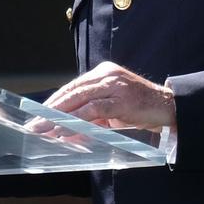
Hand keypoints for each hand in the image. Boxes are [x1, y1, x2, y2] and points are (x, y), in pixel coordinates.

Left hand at [40, 62, 175, 131]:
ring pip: (79, 100)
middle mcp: (107, 75)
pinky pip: (93, 111)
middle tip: (34, 123)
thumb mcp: (113, 108)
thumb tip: (68, 129)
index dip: (54, 101)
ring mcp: (114, 85)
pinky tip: (64, 131)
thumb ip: (93, 114)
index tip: (38, 114)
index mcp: (103, 73)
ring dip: (58, 116)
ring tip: (43, 129)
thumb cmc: (141, 108)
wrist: (169, 107)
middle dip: (50, 109)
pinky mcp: (121, 100)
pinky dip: (76, 121)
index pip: (73, 86)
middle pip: (71, 91)